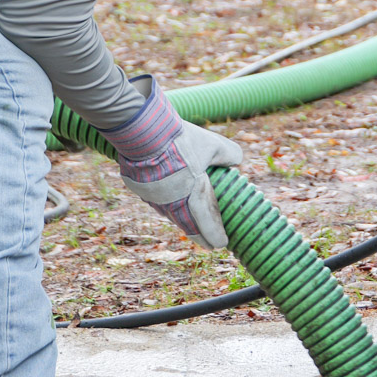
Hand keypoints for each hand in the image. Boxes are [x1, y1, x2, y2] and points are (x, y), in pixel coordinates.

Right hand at [103, 76, 242, 247]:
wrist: (144, 133)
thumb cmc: (181, 141)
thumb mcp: (213, 145)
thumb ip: (229, 154)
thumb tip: (237, 160)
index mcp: (194, 196)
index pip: (207, 224)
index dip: (215, 235)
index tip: (222, 244)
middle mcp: (173, 204)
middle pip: (187, 226)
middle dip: (199, 235)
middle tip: (207, 243)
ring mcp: (154, 199)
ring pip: (170, 214)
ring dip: (181, 219)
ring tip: (188, 222)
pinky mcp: (139, 189)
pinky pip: (155, 201)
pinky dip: (165, 202)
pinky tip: (167, 197)